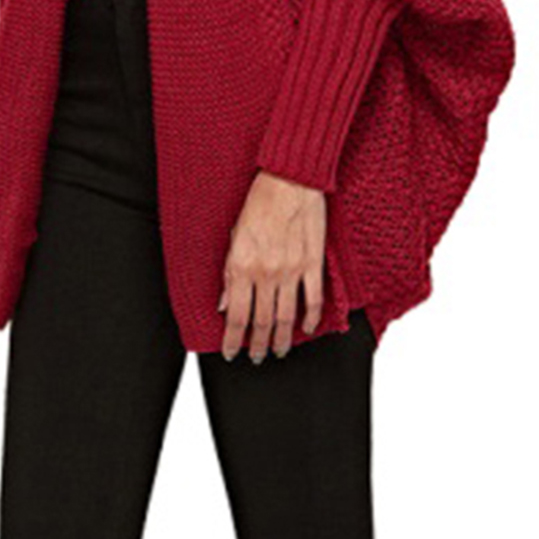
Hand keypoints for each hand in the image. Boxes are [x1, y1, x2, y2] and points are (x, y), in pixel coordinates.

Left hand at [216, 170, 326, 362]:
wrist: (289, 180)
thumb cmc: (259, 202)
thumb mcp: (233, 237)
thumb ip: (229, 274)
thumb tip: (224, 303)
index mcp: (243, 267)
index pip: (237, 316)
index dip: (233, 339)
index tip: (230, 352)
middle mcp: (267, 273)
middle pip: (262, 321)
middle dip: (257, 345)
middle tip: (256, 358)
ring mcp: (292, 270)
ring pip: (286, 316)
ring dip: (281, 338)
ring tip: (278, 351)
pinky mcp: (313, 263)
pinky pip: (314, 298)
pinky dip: (311, 318)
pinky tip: (308, 329)